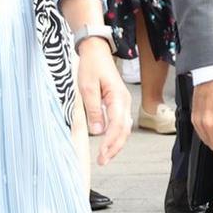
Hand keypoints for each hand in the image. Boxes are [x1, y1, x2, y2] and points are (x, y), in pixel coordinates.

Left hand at [78, 38, 133, 164]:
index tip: (102, 155)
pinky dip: (116, 135)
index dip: (110, 143)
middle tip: (103, 161)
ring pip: (125, 128)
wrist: (96, 51)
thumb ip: (94, 110)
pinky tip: (109, 143)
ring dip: (116, 144)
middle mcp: (125, 101)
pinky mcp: (119, 102)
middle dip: (115, 148)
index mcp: (118, 97)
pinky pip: (121, 122)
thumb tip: (97, 131)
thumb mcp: (87, 88)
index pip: (117, 126)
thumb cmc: (91, 66)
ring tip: (105, 156)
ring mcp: (124, 102)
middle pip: (124, 131)